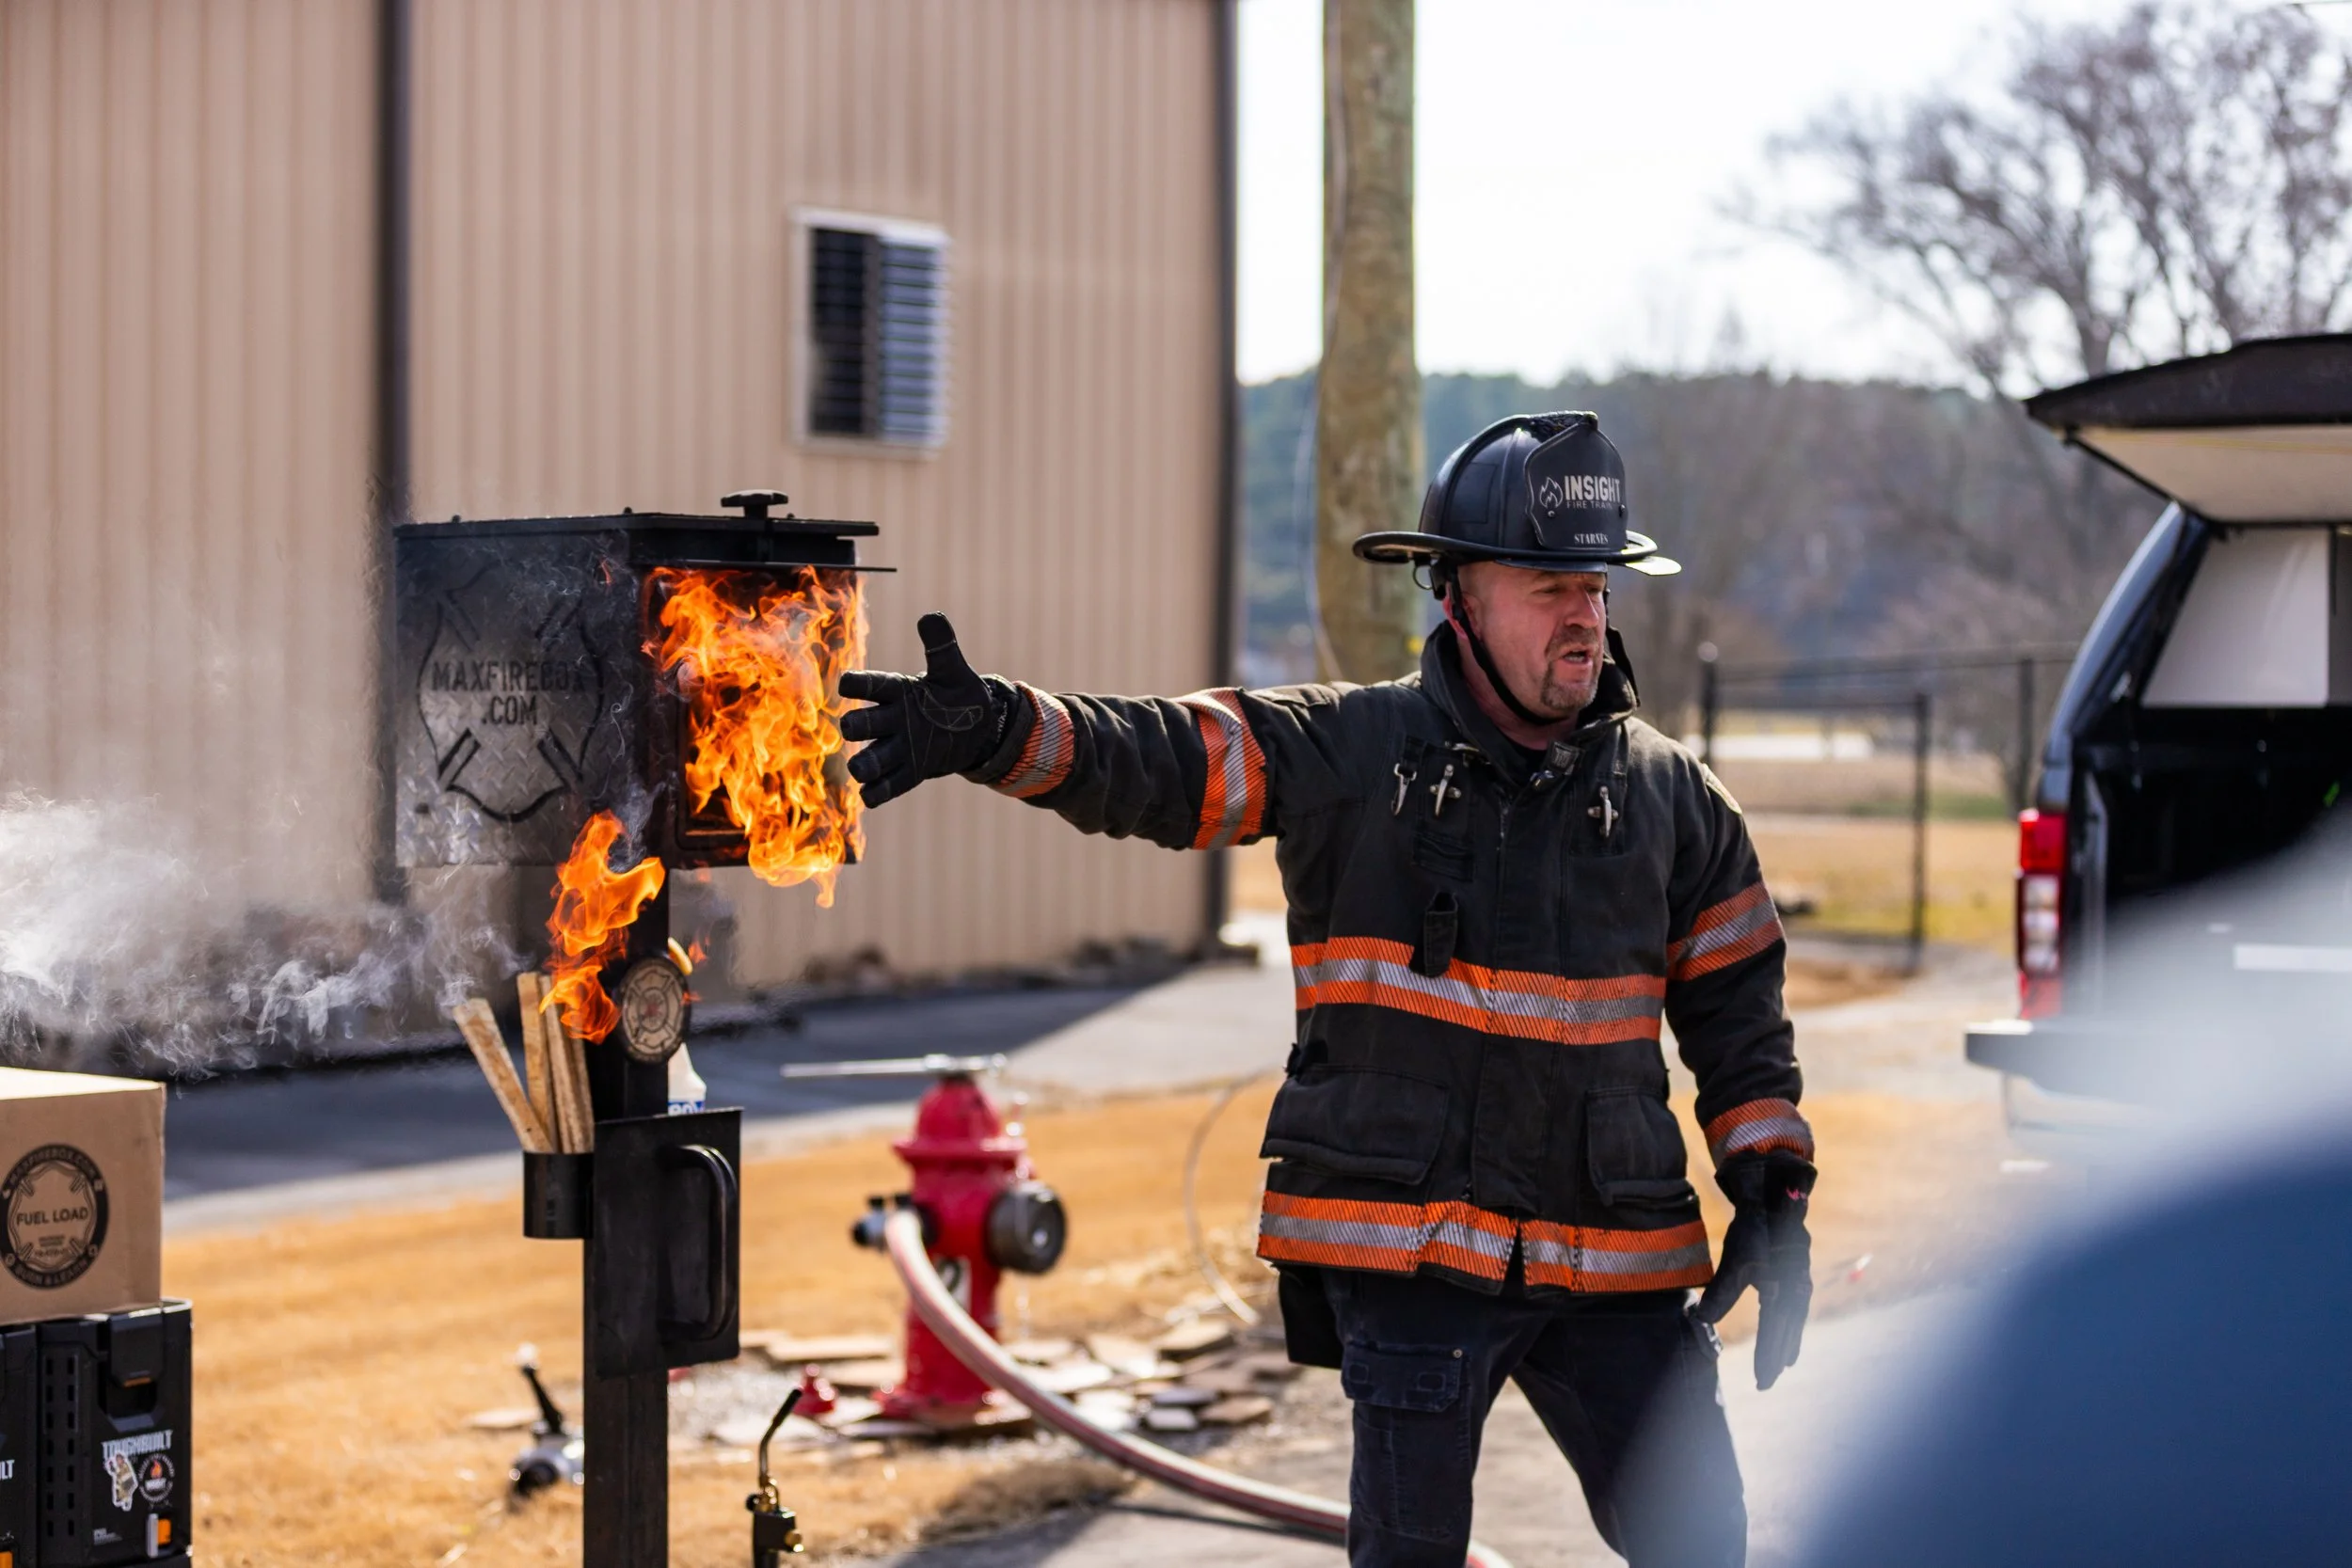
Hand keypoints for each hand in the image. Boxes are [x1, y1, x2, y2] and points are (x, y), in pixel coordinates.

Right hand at [838, 614, 1012, 806]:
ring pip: (870, 759)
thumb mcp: (953, 668)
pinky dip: (877, 792)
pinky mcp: (910, 772)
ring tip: (861, 769)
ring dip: (863, 764)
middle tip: (852, 726)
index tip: (847, 684)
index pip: (871, 685)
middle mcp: (891, 720)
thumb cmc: (955, 693)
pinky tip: (870, 796)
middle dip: (855, 725)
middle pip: (861, 723)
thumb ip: (941, 645)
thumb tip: (931, 617)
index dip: (857, 684)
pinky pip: (888, 786)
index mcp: (898, 691)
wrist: (975, 727)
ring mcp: (898, 748)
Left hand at [1691, 1151, 1814, 1389]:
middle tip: (1766, 1383)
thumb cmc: (1754, 1228)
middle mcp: (1797, 1287)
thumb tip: (1702, 1320)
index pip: (1774, 1331)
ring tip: (1782, 1365)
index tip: (1761, 1381)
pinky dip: (1791, 1323)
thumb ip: (1722, 1292)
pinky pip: (1795, 1306)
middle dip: (1776, 1356)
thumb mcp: (1736, 1260)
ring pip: (1793, 1319)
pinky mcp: (1794, 1271)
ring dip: (1786, 1342)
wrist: (1774, 1194)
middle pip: (1786, 1330)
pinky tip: (1787, 1330)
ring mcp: (1798, 1279)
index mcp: (1784, 1288)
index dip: (1767, 1357)